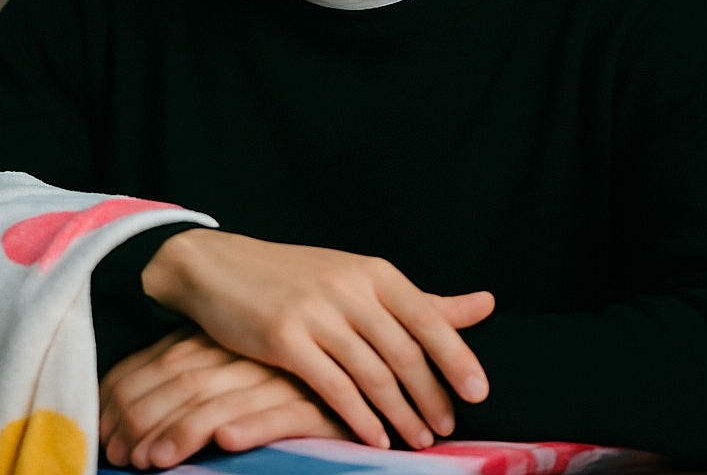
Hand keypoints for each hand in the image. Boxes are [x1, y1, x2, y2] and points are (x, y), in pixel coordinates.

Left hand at [99, 327, 347, 469]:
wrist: (360, 348)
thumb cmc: (281, 371)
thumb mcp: (227, 368)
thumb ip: (189, 384)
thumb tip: (125, 428)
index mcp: (223, 340)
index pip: (166, 359)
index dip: (132, 394)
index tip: (106, 432)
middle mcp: (248, 353)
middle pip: (188, 381)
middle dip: (148, 420)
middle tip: (125, 456)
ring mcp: (282, 372)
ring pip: (226, 398)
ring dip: (187, 430)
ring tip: (157, 459)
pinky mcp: (318, 398)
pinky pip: (283, 410)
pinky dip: (255, 424)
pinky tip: (228, 439)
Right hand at [142, 230, 494, 450]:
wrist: (221, 267)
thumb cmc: (296, 277)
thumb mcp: (357, 278)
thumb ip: (417, 300)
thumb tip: (484, 304)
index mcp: (372, 271)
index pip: (428, 315)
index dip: (456, 356)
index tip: (479, 391)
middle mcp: (349, 288)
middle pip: (404, 351)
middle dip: (431, 396)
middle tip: (448, 428)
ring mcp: (316, 313)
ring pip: (373, 374)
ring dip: (401, 415)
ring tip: (419, 440)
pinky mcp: (284, 339)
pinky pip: (334, 388)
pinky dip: (360, 419)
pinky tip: (375, 438)